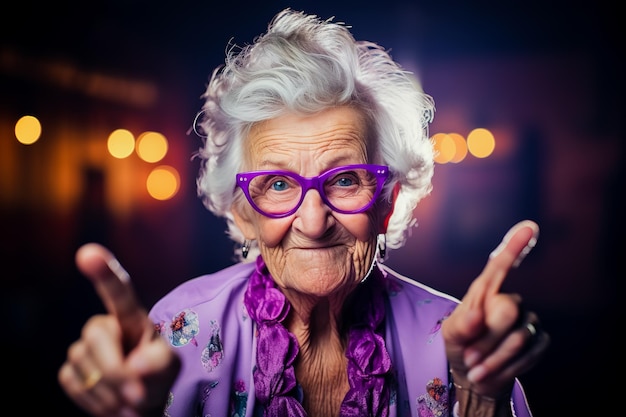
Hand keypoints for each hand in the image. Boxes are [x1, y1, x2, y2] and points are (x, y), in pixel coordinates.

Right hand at [58, 244, 180, 416]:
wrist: (140, 403)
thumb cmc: (158, 376)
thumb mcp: (170, 366)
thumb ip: (159, 363)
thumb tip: (134, 365)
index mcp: (131, 317)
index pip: (118, 292)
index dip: (103, 272)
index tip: (88, 253)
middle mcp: (103, 326)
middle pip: (97, 338)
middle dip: (117, 370)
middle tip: (138, 395)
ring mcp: (82, 348)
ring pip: (86, 367)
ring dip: (111, 392)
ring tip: (129, 398)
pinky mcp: (69, 371)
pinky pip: (76, 386)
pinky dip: (96, 402)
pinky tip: (112, 402)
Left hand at [441, 220, 549, 399]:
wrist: (474, 376)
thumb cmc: (460, 346)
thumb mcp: (450, 335)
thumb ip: (461, 325)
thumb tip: (479, 315)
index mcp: (485, 292)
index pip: (499, 266)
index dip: (514, 246)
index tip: (530, 226)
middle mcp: (510, 300)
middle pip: (507, 309)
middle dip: (486, 339)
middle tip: (468, 356)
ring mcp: (527, 320)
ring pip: (518, 336)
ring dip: (493, 358)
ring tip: (475, 369)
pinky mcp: (539, 341)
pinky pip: (529, 354)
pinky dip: (506, 368)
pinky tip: (491, 372)